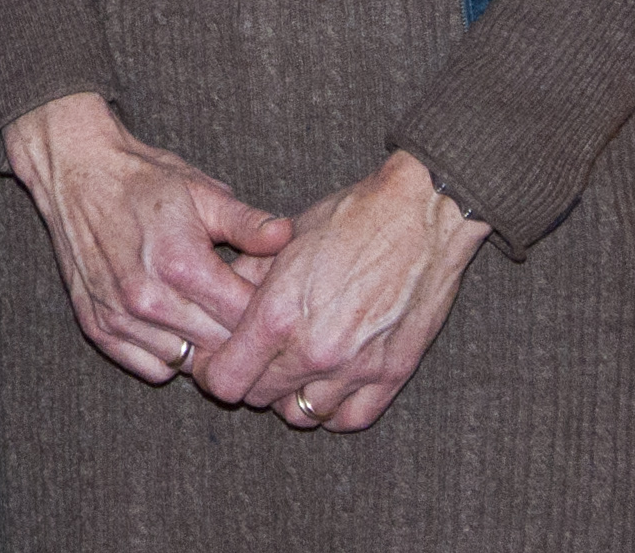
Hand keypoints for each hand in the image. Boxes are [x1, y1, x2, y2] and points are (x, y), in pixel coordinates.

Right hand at [1, 92, 293, 385]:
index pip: (247, 317)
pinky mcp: (97, 326)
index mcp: (181, 264)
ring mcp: (119, 317)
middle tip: (250, 316)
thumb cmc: (142, 179)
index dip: (269, 312)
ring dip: (207, 349)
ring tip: (211, 319)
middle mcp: (148, 299)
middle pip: (222, 347)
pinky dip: (170, 356)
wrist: (74, 169)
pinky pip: (152, 367)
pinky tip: (177, 327)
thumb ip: (248, 222)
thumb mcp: (202, 191)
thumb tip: (288, 237)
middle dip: (244, 336)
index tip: (276, 302)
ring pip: (189, 363)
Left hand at [198, 150, 489, 430]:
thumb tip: (223, 297)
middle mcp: (314, 351)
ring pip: (302, 414)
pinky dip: (332, 409)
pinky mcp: (393, 375)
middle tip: (254, 360)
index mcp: (278, 315)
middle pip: (260, 398)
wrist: (420, 215)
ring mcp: (356, 368)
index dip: (214, 373)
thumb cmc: (349, 219)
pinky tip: (326, 385)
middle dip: (249, 380)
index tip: (216, 363)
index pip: (227, 380)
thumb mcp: (283, 242)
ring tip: (291, 369)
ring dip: (289, 396)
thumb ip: (248, 278)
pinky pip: (350, 419)